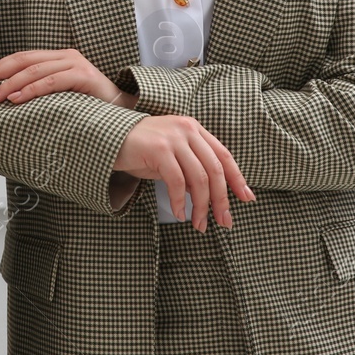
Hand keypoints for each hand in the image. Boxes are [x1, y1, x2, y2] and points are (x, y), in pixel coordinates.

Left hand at [0, 49, 136, 108]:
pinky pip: (52, 81)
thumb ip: (39, 92)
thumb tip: (6, 98)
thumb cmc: (89, 107)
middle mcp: (65, 56)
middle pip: (23, 60)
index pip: (21, 58)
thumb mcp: (59, 97)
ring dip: (10, 83)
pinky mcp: (84, 77)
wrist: (123, 113)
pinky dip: (31, 90)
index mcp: (57, 58)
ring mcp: (76, 64)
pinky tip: (16, 98)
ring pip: (35, 70)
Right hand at [113, 115, 254, 230]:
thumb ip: (192, 169)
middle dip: (222, 200)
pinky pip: (177, 181)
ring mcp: (173, 138)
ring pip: (199, 178)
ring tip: (199, 225)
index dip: (237, 179)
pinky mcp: (158, 149)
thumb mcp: (172, 156)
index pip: (224, 155)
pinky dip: (179, 201)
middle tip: (224, 222)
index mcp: (194, 129)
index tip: (246, 199)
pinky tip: (179, 214)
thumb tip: (212, 197)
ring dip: (201, 206)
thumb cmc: (141, 149)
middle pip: (215, 170)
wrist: (108, 137)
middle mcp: (187, 130)